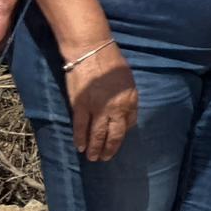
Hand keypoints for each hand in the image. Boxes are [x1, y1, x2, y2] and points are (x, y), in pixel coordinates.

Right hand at [64, 39, 138, 163]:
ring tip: (93, 158)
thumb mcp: (129, 82)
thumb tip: (126, 117)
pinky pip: (80, 127)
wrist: (90, 52)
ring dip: (95, 148)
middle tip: (106, 158)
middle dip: (110, 148)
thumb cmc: (112, 63)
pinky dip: (80, 138)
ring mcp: (97, 109)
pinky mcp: (80, 106)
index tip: (117, 141)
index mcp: (130, 101)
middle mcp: (115, 108)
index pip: (129, 124)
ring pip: (97, 134)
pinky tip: (80, 147)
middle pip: (114, 134)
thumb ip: (129, 100)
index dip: (122, 135)